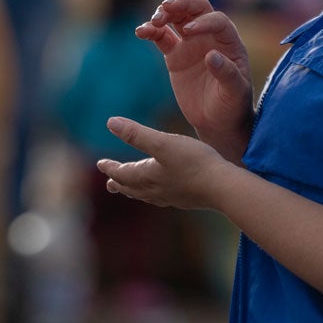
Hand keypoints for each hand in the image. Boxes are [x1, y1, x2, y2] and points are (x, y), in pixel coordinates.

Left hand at [96, 117, 229, 209]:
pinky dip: (154, 195)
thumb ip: (136, 134)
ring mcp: (172, 196)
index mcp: (148, 176)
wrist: (223, 187)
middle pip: (132, 187)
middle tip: (109, 183)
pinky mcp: (187, 199)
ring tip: (130, 190)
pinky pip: (164, 198)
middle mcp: (157, 189)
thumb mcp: (163, 143)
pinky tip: (163, 192)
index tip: (100, 164)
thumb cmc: (194, 162)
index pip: (122, 173)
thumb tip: (110, 122)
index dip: (111, 168)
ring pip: (147, 195)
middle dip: (120, 182)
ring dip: (135, 191)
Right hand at [135, 0, 252, 154]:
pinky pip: (161, 37)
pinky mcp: (175, 55)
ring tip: (152, 24)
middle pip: (196, 9)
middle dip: (181, 4)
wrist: (218, 122)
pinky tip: (140, 32)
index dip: (203, 21)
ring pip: (176, 18)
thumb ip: (227, 74)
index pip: (217, 20)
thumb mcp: (235, 92)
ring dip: (163, 14)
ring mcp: (191, 45)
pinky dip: (150, 31)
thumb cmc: (233, 107)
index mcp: (229, 43)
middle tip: (165, 8)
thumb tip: (211, 55)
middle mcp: (210, 38)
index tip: (189, 31)